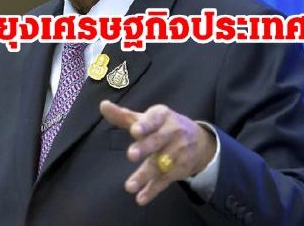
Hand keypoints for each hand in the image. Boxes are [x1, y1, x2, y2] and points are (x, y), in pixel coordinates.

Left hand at [100, 101, 215, 205]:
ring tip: (129, 187)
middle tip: (131, 155)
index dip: (145, 125)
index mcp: (162, 117)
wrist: (201, 142)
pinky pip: (163, 181)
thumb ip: (123, 115)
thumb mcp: (147, 118)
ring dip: (144, 175)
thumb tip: (103, 106)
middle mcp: (171, 134)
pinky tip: (141, 198)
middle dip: (144, 148)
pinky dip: (152, 190)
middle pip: (156, 142)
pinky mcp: (177, 171)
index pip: (153, 120)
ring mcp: (176, 154)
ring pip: (158, 165)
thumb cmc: (164, 126)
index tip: (135, 131)